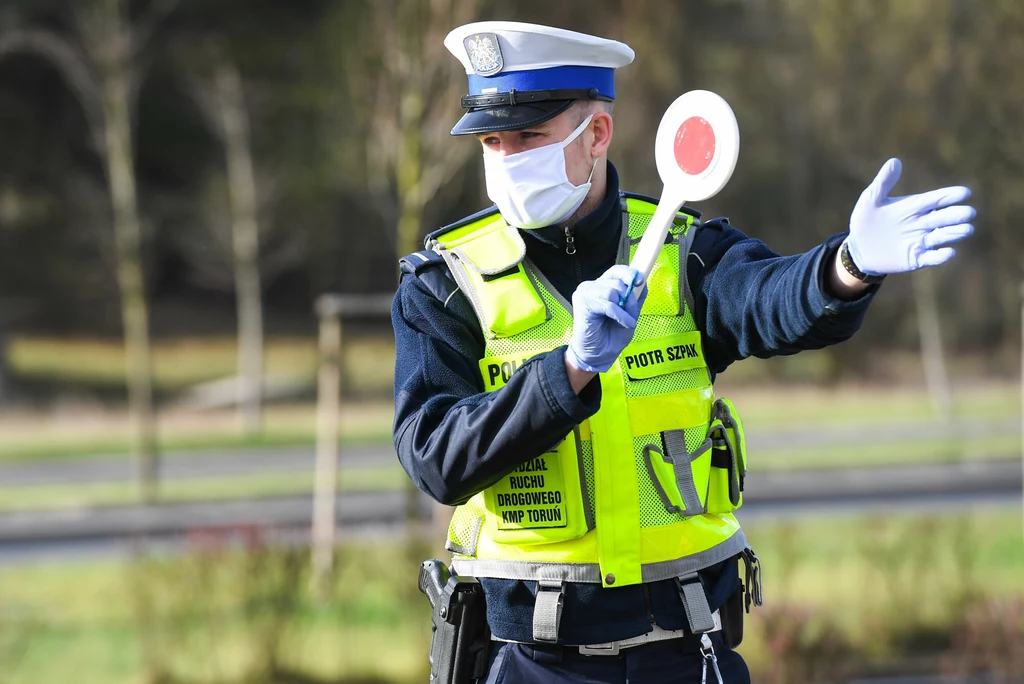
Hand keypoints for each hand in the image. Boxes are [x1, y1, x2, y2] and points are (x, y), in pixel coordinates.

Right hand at [566, 265, 646, 372]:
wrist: (597, 355)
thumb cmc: (610, 336)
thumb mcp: (630, 315)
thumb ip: (635, 299)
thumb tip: (642, 283)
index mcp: (602, 286)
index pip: (616, 271)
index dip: (629, 274)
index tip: (639, 281)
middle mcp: (592, 287)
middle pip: (616, 281)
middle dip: (628, 299)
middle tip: (628, 314)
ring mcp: (585, 293)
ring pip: (612, 291)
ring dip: (623, 309)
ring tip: (623, 321)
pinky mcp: (582, 303)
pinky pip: (608, 304)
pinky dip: (619, 315)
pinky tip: (622, 323)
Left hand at [847, 158, 975, 274]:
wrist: (857, 248)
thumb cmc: (865, 220)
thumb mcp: (871, 199)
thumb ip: (883, 182)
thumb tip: (895, 161)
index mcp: (915, 206)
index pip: (938, 199)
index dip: (951, 195)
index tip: (965, 192)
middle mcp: (923, 223)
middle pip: (946, 217)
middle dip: (958, 215)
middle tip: (968, 213)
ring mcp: (921, 241)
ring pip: (945, 236)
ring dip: (956, 233)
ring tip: (966, 229)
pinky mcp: (916, 258)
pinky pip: (932, 258)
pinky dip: (942, 256)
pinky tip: (949, 252)